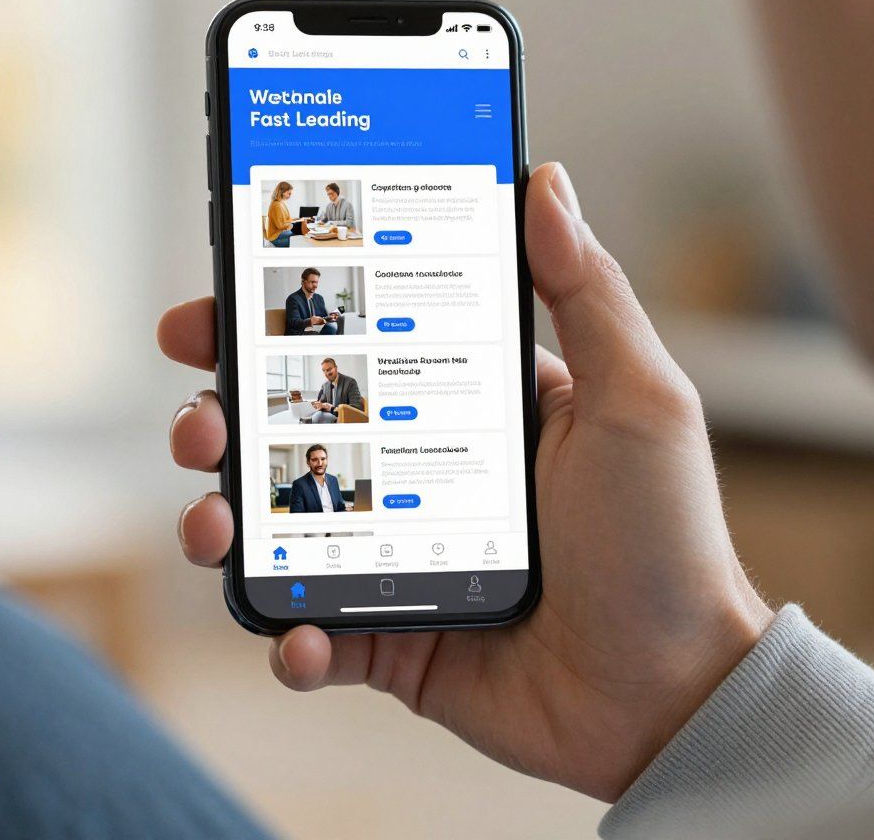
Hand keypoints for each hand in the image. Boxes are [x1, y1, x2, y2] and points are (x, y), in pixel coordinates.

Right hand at [158, 162, 772, 802]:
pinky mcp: (391, 636)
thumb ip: (586, 291)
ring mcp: (394, 556)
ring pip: (279, 527)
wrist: (671, 692)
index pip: (355, 348)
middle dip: (223, 417)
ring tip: (213, 523)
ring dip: (223, 520)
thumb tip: (545, 181)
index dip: (279, 324)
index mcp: (461, 408)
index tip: (223, 301)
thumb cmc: (664, 538)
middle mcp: (416, 475)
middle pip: (293, 432)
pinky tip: (300, 635)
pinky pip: (313, 632)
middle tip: (202, 420)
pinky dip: (289, 636)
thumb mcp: (634, 397)